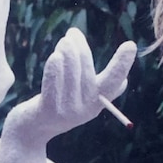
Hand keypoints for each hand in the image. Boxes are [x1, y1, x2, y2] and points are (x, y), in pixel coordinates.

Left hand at [4, 28, 136, 144]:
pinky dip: (54, 70)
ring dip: (67, 53)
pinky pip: (52, 86)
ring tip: (63, 40)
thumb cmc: (59, 106)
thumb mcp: (83, 100)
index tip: (130, 45)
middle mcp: (85, 110)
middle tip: (72, 32)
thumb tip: (124, 81)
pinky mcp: (48, 111)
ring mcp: (66, 112)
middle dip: (81, 49)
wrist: (31, 130)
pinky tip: (55, 56)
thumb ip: (101, 90)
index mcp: (97, 103)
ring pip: (70, 75)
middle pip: (87, 73)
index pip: (114, 83)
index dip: (122, 64)